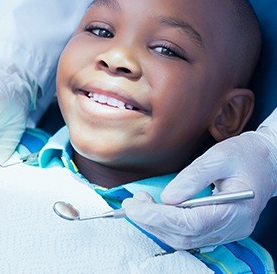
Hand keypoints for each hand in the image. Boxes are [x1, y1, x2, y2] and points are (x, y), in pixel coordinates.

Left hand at [122, 130, 276, 249]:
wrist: (265, 161)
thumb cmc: (244, 156)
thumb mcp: (219, 157)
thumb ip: (193, 177)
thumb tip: (167, 197)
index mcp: (236, 211)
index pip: (190, 224)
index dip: (158, 216)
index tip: (135, 205)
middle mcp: (232, 228)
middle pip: (185, 236)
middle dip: (152, 221)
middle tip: (132, 203)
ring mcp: (226, 231)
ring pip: (184, 240)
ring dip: (157, 225)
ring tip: (139, 204)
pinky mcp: (218, 227)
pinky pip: (189, 235)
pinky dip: (167, 225)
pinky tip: (154, 211)